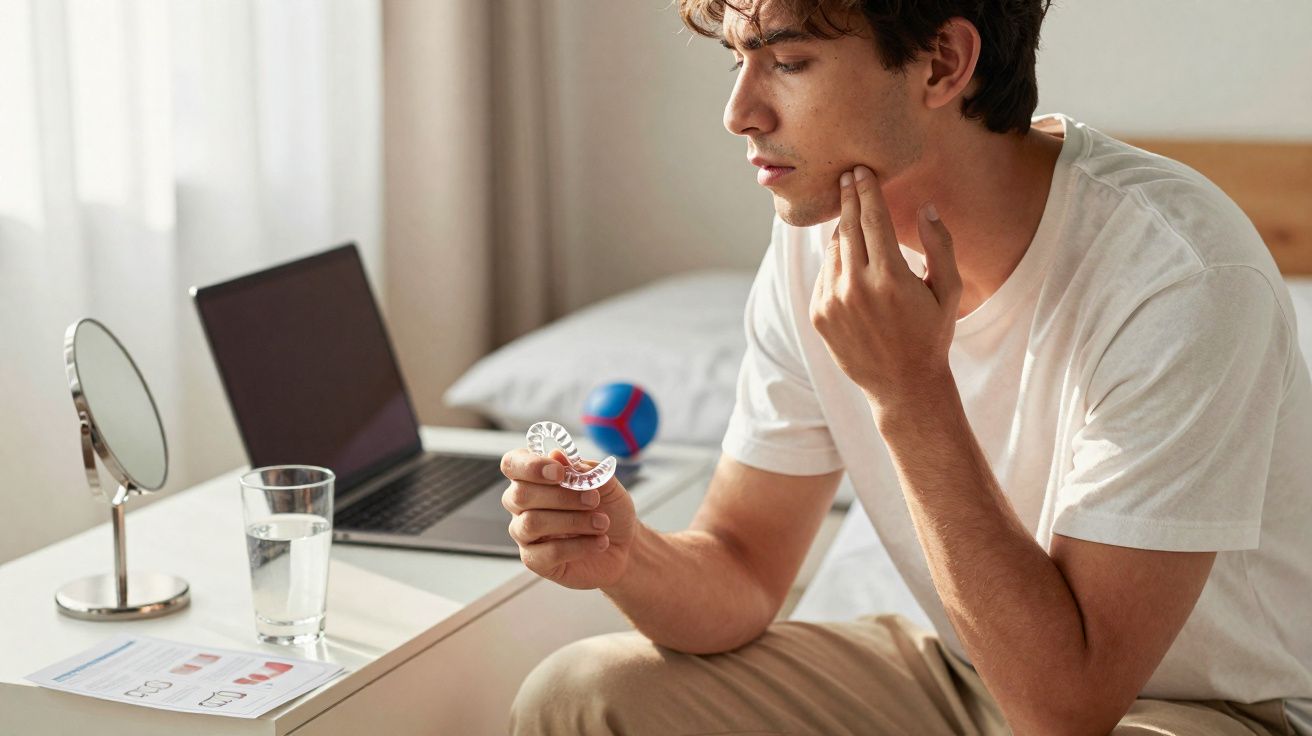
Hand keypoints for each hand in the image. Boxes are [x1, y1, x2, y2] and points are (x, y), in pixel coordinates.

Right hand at [500, 447, 636, 588]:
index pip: (513, 464)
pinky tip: (599, 542)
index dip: (530, 466)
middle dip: (560, 496)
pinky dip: (578, 546)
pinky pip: (547, 553)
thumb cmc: (610, 510)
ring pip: (531, 523)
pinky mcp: (535, 560)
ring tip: (602, 523)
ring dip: (572, 521)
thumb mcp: (607, 484)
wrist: (625, 546)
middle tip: (594, 499)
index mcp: (535, 478)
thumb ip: (583, 469)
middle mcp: (522, 505)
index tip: (559, 472)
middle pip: (520, 494)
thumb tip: (556, 455)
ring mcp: (525, 534)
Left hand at [809, 165, 960, 410]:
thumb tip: (925, 207)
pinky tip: (850, 261)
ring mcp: (832, 302)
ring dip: (842, 230)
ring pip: (833, 250)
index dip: (866, 191)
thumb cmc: (931, 334)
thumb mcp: (948, 292)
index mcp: (890, 278)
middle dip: (848, 198)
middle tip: (846, 176)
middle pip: (847, 228)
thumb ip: (940, 246)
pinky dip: (836, 262)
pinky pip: (824, 275)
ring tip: (852, 218)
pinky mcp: (818, 315)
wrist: (902, 384)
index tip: (860, 170)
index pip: (873, 220)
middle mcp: (856, 288)